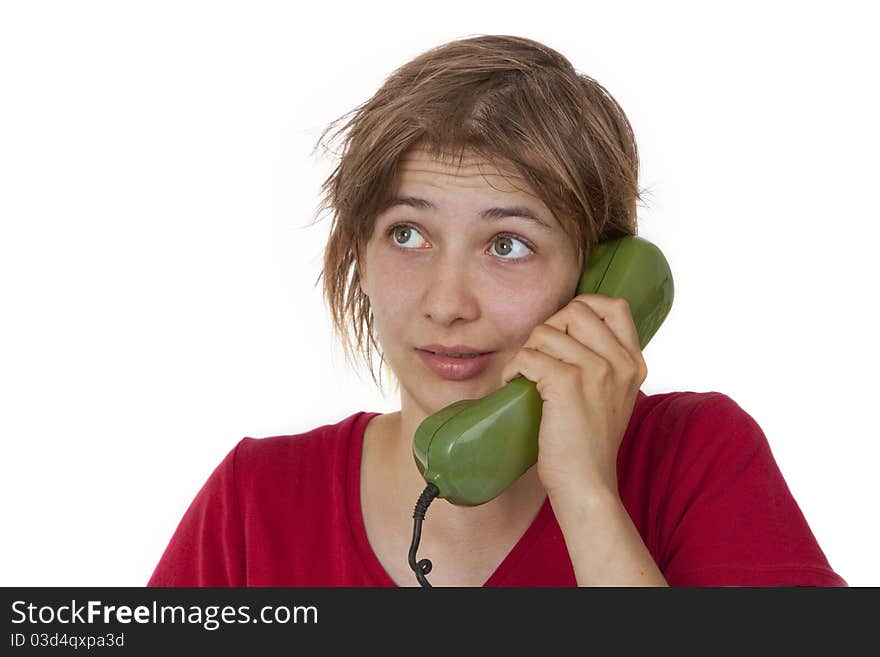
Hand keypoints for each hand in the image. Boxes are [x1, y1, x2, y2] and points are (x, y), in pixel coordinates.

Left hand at [498, 294, 647, 498]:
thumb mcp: (612, 396)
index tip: (563, 329)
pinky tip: (514, 384)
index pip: (614, 306)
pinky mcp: (567, 384)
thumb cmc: (589, 443)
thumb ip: (603, 363)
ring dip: (526, 351)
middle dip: (548, 329)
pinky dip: (513, 367)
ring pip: (545, 332)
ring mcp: (595, 371)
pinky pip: (529, 355)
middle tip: (538, 358)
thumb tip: (566, 333)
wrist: (587, 484)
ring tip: (525, 376)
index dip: (583, 306)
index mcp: (633, 362)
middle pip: (575, 311)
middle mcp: (619, 362)